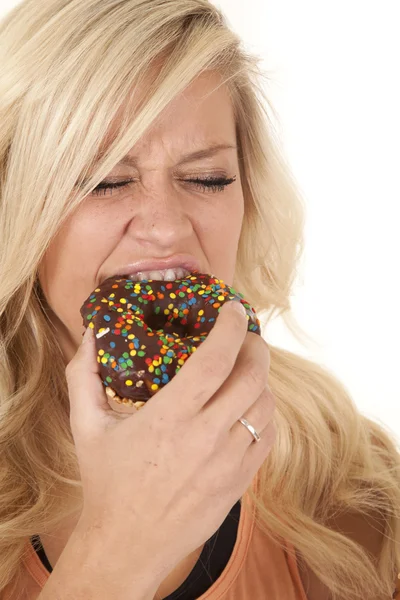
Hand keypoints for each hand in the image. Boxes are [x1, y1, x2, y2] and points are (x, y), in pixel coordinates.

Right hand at [66, 300, 275, 572]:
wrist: (127, 545)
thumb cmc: (107, 483)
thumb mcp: (86, 426)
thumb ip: (84, 376)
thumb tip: (91, 336)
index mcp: (169, 418)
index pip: (215, 360)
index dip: (230, 327)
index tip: (232, 308)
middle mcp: (205, 438)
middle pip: (252, 377)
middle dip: (255, 346)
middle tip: (245, 336)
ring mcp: (228, 462)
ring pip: (266, 405)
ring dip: (261, 379)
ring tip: (246, 369)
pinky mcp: (240, 482)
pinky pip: (268, 436)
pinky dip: (265, 412)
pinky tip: (249, 406)